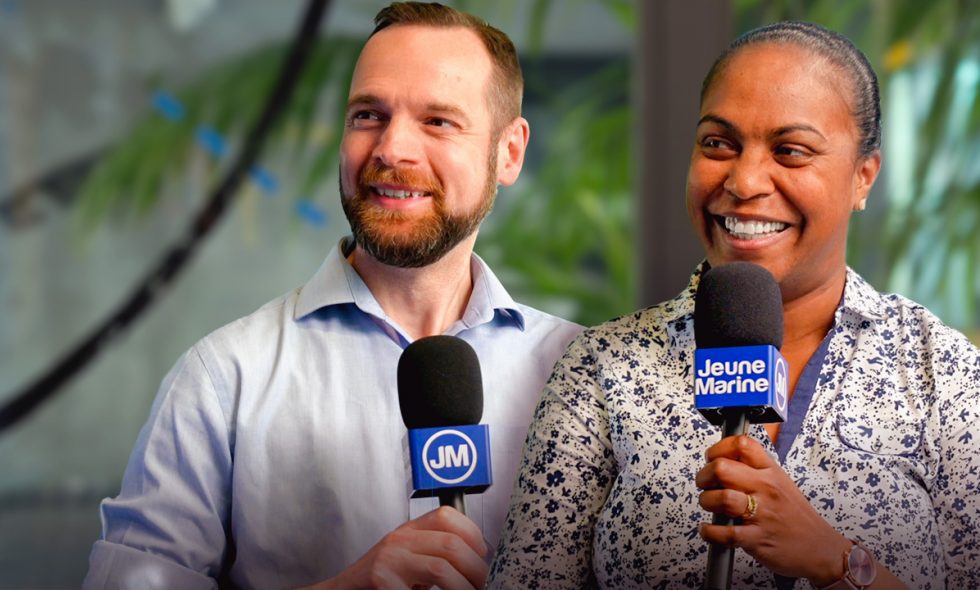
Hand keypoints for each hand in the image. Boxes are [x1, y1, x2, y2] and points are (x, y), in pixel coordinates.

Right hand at [304, 506, 487, 589]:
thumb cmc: (377, 583)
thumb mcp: (407, 559)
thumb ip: (433, 553)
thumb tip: (477, 562)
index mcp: (408, 530)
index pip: (447, 516)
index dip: (474, 534)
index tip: (485, 555)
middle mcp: (398, 540)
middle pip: (451, 543)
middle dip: (476, 568)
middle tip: (484, 584)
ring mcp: (388, 560)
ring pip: (441, 567)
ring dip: (464, 586)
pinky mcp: (381, 581)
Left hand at [695, 435, 849, 583]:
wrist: (821, 548)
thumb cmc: (797, 517)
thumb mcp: (781, 483)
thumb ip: (755, 470)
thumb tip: (723, 462)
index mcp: (771, 472)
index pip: (741, 445)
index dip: (718, 448)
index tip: (712, 458)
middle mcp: (766, 489)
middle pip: (722, 468)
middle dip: (704, 476)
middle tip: (705, 484)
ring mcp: (762, 514)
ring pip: (721, 498)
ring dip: (706, 502)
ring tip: (710, 506)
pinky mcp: (757, 539)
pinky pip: (725, 533)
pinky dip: (709, 532)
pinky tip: (709, 530)